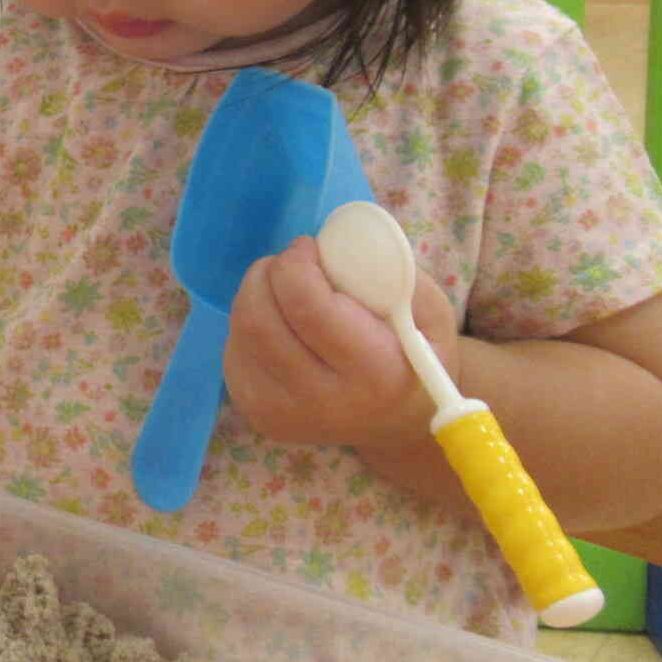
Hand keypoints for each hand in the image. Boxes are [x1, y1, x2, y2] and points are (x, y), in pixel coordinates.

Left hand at [222, 235, 456, 452]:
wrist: (398, 419)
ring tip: (285, 289)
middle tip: (288, 263)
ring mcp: (284, 414)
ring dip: (255, 295)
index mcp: (374, 373)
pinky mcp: (258, 415)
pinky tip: (279, 325)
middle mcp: (324, 403)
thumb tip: (338, 242)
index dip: (296, 264)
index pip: (307, 307)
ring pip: (241, 333)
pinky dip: (248, 325)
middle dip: (267, 274)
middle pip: (259, 320)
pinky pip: (235, 352)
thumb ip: (389, 272)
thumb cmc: (416, 351)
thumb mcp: (426, 308)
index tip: (307, 246)